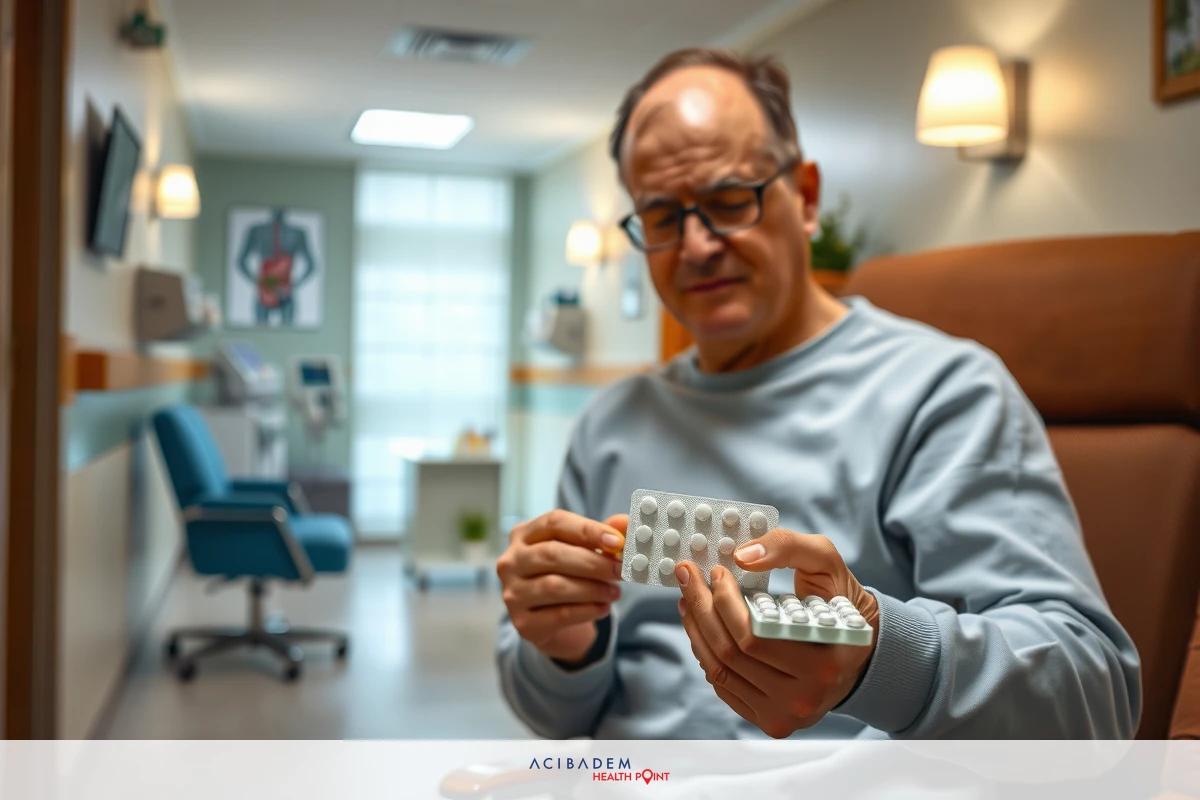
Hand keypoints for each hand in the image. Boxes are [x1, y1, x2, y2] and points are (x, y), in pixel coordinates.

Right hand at [496, 510, 626, 663]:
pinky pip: (559, 615)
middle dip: (594, 562)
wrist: (553, 620)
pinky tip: (603, 607)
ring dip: (593, 588)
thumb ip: (605, 534)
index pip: (554, 523)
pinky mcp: (523, 623)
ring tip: (615, 591)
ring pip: (555, 586)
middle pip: (553, 554)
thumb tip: (626, 523)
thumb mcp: (585, 550)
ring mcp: (513, 593)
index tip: (618, 542)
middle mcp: (511, 562)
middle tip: (622, 570)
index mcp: (524, 534)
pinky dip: (587, 610)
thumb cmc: (569, 575)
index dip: (588, 530)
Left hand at [675, 529, 878, 738]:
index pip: (754, 636)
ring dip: (696, 630)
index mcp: (824, 662)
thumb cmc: (840, 602)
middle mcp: (804, 698)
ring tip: (689, 599)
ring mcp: (784, 715)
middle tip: (688, 577)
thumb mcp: (826, 562)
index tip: (715, 571)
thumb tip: (741, 556)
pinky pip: (724, 686)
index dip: (725, 602)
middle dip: (702, 608)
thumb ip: (787, 548)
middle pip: (731, 654)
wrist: (859, 650)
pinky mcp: (769, 720)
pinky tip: (702, 627)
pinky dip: (705, 653)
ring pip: (720, 671)